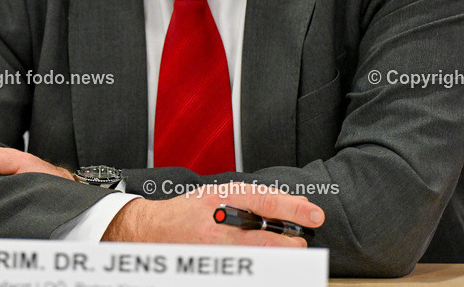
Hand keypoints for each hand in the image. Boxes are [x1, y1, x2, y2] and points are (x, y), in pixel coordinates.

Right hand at [102, 184, 323, 246]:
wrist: (149, 231)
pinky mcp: (210, 266)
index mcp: (219, 199)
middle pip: (265, 236)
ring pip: (257, 257)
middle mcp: (216, 225)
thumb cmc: (184, 211)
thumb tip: (283, 206)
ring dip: (277, 256)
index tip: (314, 214)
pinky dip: (257, 268)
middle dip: (290, 241)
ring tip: (286, 253)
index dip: (294, 208)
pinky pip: (241, 269)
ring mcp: (212, 250)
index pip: (265, 201)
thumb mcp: (215, 194)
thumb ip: (247, 199)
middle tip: (301, 241)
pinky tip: (264, 266)